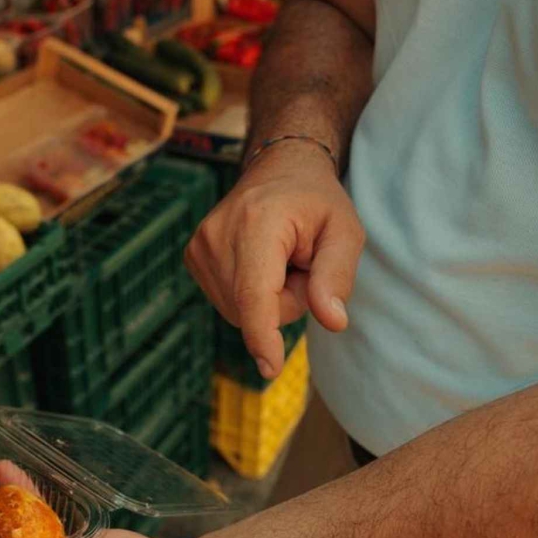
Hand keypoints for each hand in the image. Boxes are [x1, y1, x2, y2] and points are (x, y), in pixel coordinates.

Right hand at [184, 141, 363, 377]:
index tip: (269, 368)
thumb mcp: (345, 231)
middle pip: (254, 310)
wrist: (278, 169)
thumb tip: (333, 321)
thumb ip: (338, 276)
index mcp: (256, 223)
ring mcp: (199, 248)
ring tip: (280, 260)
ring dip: (268, 299)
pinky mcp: (192, 258)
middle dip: (285, 301)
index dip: (263, 335)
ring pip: (240, 312)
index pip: (254, 294)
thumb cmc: (316, 202)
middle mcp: (217, 236)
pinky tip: (259, 264)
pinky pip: (227, 303)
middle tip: (300, 262)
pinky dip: (249, 294)